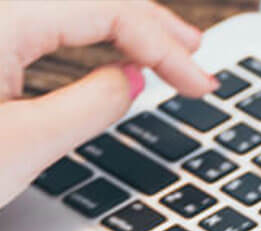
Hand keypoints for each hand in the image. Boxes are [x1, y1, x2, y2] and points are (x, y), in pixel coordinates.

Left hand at [0, 1, 215, 206]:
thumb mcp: (24, 145)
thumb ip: (88, 108)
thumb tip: (132, 81)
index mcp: (3, 19)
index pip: (108, 11)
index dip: (164, 47)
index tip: (199, 84)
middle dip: (152, 26)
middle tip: (197, 55)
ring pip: (74, 7)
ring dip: (125, 26)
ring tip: (165, 49)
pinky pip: (49, 20)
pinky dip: (90, 33)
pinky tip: (110, 49)